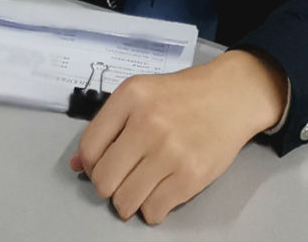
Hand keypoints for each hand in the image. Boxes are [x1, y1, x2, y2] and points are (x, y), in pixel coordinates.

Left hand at [70, 51, 287, 224]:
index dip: (91, 165)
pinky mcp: (191, 176)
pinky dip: (152, 210)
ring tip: (142, 187)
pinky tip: (160, 193)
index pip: (89, 149)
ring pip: (125, 202)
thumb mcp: (140, 95)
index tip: (103, 166)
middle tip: (123, 179)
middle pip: (103, 181)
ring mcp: (170, 151)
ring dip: (129, 202)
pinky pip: (154, 211)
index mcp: (130, 97)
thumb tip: (77, 166)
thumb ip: (107, 127)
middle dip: (109, 187)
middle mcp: (147, 123)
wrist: (231, 97)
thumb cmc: (182, 97)